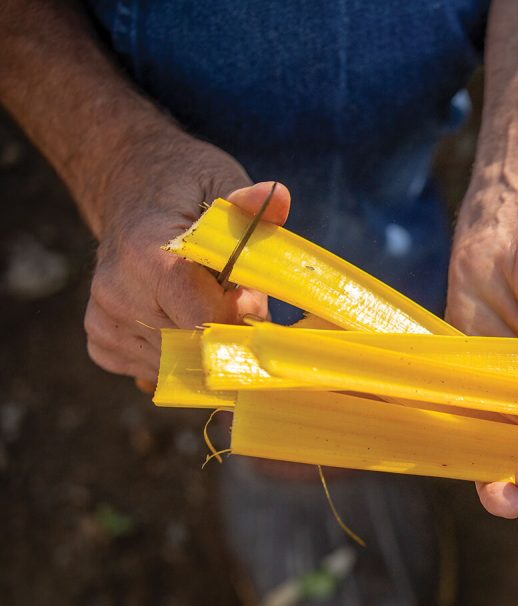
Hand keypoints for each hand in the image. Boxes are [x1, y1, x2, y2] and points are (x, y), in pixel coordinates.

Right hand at [83, 132, 287, 381]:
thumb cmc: (186, 190)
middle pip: (194, 349)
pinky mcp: (102, 341)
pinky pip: (156, 370)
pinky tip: (182, 318)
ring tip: (209, 302)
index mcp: (146, 256)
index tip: (258, 308)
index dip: (239, 322)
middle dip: (228, 338)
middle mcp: (116, 293)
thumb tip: (277, 198)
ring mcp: (104, 321)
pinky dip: (181, 354)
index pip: (201, 319)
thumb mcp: (222, 183)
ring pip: (180, 366)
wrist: (132, 190)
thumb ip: (251, 205)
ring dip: (206, 348)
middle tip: (238, 302)